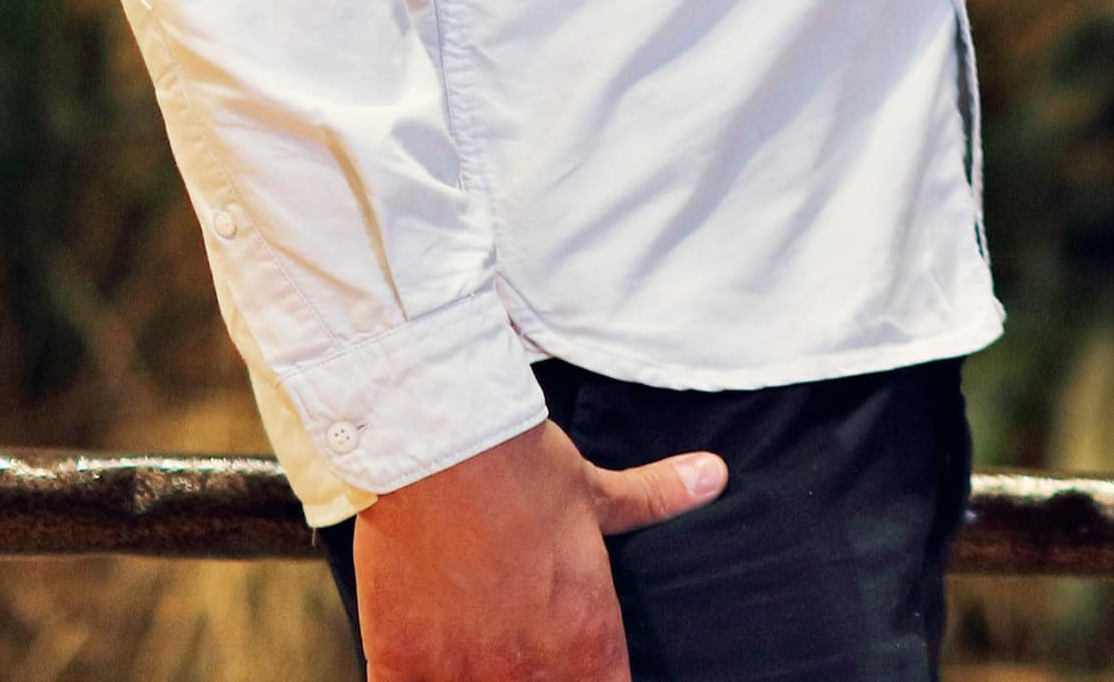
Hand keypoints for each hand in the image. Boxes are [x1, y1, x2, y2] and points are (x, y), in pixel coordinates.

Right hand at [352, 417, 724, 680]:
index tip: (587, 663)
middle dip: (542, 677)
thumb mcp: (595, 491)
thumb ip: (653, 499)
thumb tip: (714, 475)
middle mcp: (525, 672)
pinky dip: (425, 678)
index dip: (602, 678)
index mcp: (584, 639)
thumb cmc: (523, 471)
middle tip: (530, 645)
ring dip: (485, 677)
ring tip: (486, 645)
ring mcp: (458, 678)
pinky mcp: (400, 670)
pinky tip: (433, 658)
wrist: (441, 454)